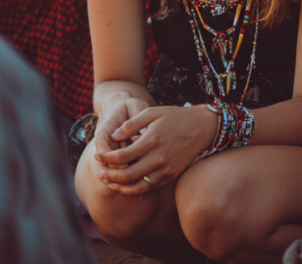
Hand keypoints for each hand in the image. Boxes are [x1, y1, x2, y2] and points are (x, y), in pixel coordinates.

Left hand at [94, 105, 218, 194]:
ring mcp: (166, 170)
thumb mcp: (152, 112)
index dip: (105, 158)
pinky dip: (134, 190)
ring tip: (108, 181)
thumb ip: (131, 124)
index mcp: (152, 140)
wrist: (203, 128)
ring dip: (119, 187)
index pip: (121, 157)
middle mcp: (159, 158)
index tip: (98, 155)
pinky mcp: (170, 176)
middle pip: (126, 176)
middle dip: (108, 175)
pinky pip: (148, 188)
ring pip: (136, 187)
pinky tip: (125, 185)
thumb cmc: (175, 117)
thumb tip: (113, 136)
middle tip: (99, 171)